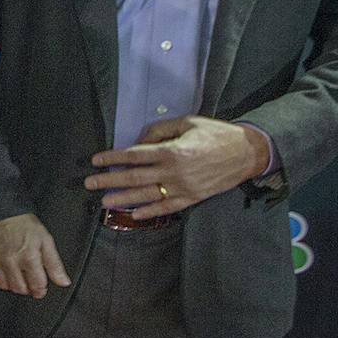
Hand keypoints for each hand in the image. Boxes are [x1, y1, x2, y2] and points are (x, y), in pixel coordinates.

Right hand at [0, 212, 70, 298]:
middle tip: (29, 282)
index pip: (37, 286)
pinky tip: (3, 271)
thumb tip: (63, 281)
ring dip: (12, 285)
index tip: (41, 288)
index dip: (41, 290)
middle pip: (19, 289)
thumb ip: (54, 264)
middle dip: (27, 289)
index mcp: (28, 258)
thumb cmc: (22, 223)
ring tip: (17, 277)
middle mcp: (10, 262)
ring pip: (3, 286)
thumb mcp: (45, 240)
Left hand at [85, 116, 269, 218]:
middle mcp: (174, 172)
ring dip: (123, 199)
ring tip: (104, 201)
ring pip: (147, 196)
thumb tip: (139, 143)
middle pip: (134, 178)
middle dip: (109, 180)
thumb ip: (160, 131)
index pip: (134, 155)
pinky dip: (150, 212)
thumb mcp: (187, 123)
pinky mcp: (192, 198)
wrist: (248, 153)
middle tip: (89, 183)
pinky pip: (167, 208)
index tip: (95, 160)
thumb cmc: (215, 134)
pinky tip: (135, 215)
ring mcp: (183, 188)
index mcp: (172, 151)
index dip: (113, 158)